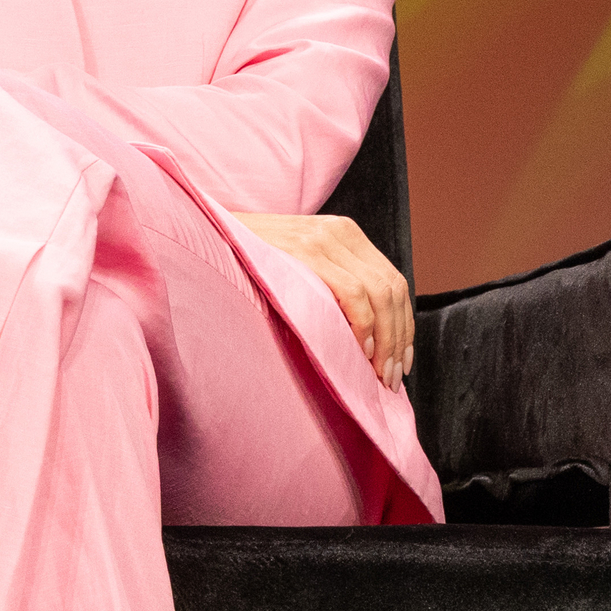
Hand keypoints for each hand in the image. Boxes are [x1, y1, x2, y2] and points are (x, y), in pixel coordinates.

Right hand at [235, 212, 412, 383]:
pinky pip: (353, 293)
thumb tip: (362, 336)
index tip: (401, 361)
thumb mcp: (299, 266)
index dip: (404, 326)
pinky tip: (360, 351)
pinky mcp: (308, 251)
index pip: (393, 282)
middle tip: (392, 378)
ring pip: (380, 294)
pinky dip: (364, 326)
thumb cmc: (247, 262)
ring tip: (379, 374)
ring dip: (386, 341)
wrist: (206, 233)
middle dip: (398, 339)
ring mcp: (325, 239)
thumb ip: (330, 284)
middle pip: (393, 290)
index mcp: (345, 235)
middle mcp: (341, 232)